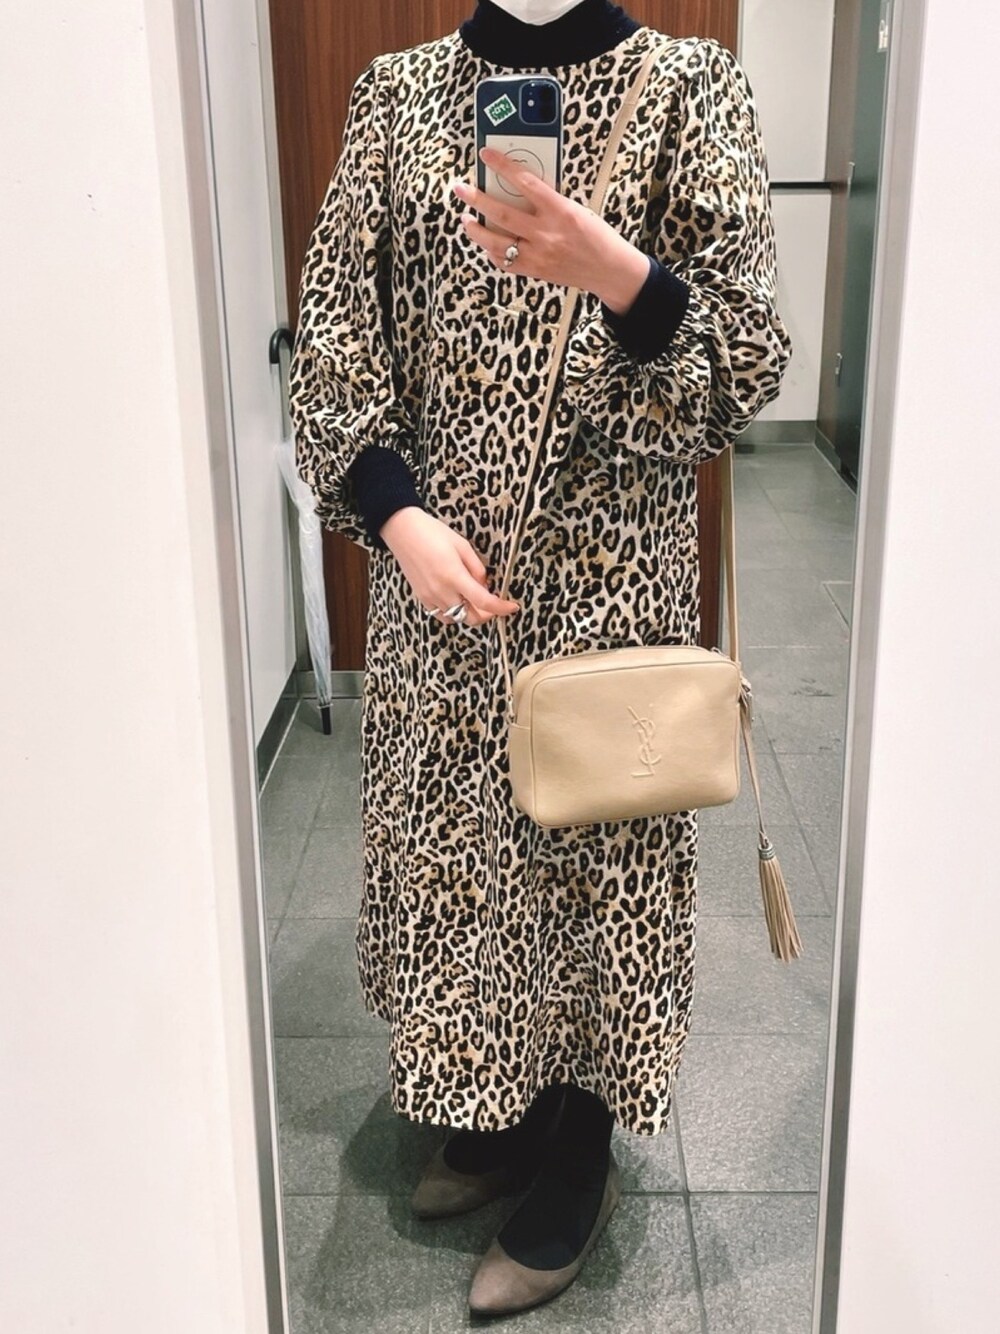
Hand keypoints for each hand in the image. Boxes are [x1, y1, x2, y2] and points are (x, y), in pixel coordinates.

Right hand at [379, 507, 520, 626]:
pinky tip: (457, 600)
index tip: (512, 607)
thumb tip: (485, 585)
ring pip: (456, 618)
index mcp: (454, 576)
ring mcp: (430, 596)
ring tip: (473, 599)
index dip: (501, 608)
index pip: (484, 602)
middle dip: (487, 615)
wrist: (402, 531)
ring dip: (469, 613)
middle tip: (493, 604)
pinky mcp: (421, 597)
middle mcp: (442, 591)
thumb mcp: (462, 545)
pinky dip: (453, 613)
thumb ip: (477, 568)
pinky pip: (442, 614)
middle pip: (471, 617)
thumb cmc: (432, 532)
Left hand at [450, 145, 649, 314]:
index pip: (526, 182)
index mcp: (560, 211)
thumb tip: (518, 187)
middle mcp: (546, 234)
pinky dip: (491, 251)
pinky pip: (504, 262)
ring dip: (476, 230)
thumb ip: (548, 201)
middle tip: (460, 188)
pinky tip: (485, 242)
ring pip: (496, 242)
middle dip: (476, 199)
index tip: (486, 155)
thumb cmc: (595, 235)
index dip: (503, 166)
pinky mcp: (534, 272)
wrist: (608, 270)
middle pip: (502, 213)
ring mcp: (538, 256)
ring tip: (466, 219)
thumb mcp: (575, 209)